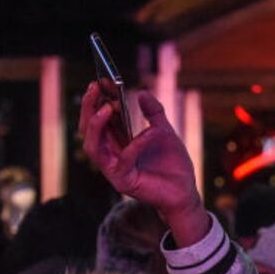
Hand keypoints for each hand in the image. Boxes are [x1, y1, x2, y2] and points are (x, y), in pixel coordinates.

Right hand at [79, 83, 209, 244]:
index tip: (101, 80)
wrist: (185, 193)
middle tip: (96, 87)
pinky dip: (136, 145)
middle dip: (89, 108)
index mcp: (117, 143)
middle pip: (88, 130)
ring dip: (97, 125)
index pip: (100, 120)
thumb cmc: (173, 166)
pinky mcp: (124, 182)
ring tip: (108, 106)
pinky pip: (124, 160)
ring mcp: (114, 170)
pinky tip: (151, 132)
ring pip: (93, 146)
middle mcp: (110, 156)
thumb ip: (154, 113)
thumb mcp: (165, 132)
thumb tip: (141, 92)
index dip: (98, 100)